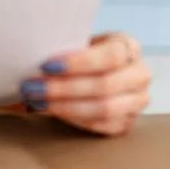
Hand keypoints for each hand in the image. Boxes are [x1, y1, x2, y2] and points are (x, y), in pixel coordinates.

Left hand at [22, 32, 149, 135]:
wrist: (92, 70)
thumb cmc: (80, 54)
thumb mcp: (77, 43)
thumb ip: (63, 47)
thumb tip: (29, 59)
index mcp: (129, 46)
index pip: (111, 55)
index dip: (78, 63)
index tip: (46, 65)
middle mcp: (140, 74)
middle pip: (106, 85)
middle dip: (65, 88)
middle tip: (33, 87)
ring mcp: (137, 101)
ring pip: (104, 109)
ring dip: (66, 107)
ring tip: (36, 101)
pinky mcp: (127, 123)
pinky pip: (101, 126)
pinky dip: (73, 119)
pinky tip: (51, 111)